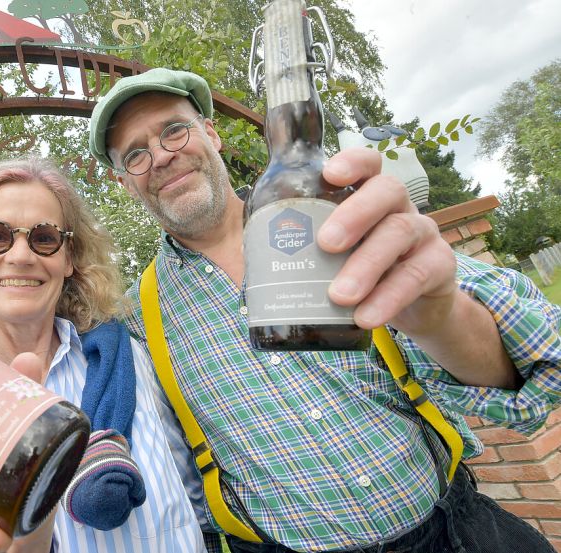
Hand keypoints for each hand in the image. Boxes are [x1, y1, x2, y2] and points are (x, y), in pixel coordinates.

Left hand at [319, 147, 458, 334]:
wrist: (413, 308)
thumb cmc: (361, 269)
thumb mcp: (336, 253)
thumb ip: (302, 245)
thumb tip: (247, 249)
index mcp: (370, 196)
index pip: (368, 164)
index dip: (352, 162)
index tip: (330, 174)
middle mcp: (399, 207)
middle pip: (387, 191)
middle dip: (354, 214)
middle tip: (324, 243)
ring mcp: (423, 233)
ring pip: (400, 234)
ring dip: (366, 265)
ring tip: (339, 296)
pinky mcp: (439, 266)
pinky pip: (416, 276)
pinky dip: (388, 298)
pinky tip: (365, 317)